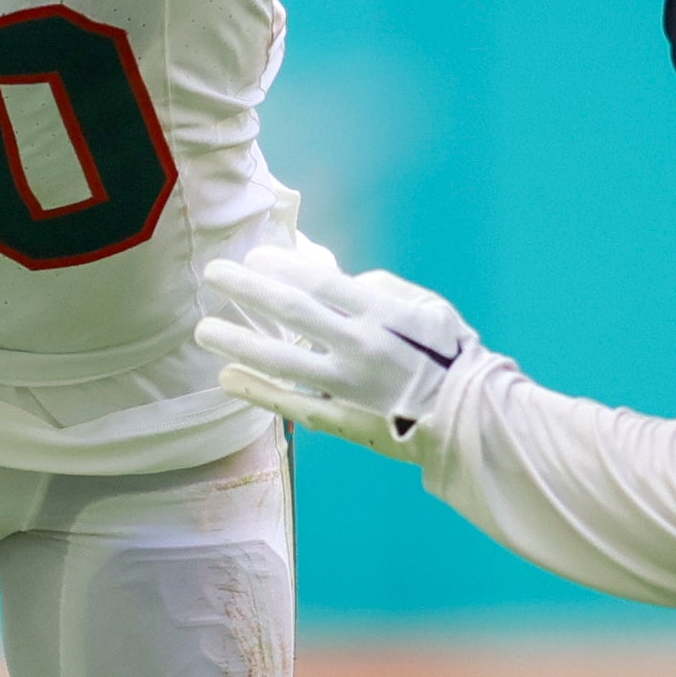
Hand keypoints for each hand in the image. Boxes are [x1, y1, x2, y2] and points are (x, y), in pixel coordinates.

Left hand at [197, 240, 488, 461]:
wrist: (470, 419)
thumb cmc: (453, 357)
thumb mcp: (432, 309)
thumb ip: (387, 289)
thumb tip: (347, 280)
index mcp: (385, 315)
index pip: (322, 282)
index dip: (283, 266)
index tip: (255, 257)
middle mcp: (361, 347)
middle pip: (294, 312)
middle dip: (249, 289)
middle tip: (215, 274)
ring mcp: (348, 387)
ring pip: (282, 360)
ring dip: (239, 342)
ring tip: (205, 330)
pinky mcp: (341, 419)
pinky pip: (291, 404)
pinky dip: (256, 391)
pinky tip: (226, 378)